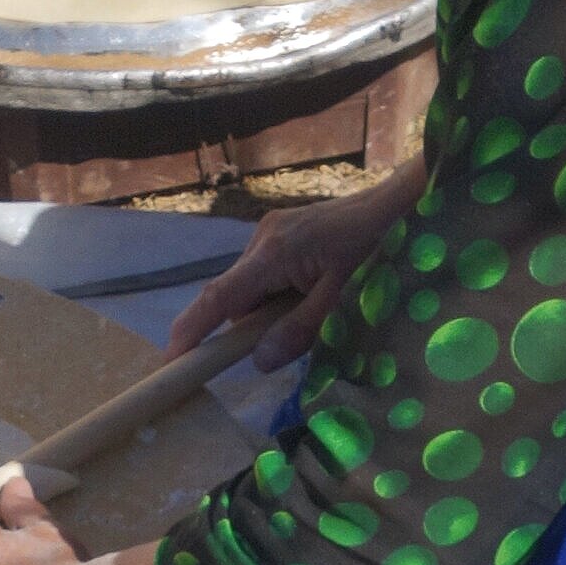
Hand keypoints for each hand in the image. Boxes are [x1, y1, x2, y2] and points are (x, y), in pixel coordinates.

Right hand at [166, 158, 428, 365]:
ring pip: (250, 288)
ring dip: (269, 307)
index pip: (219, 297)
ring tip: (313, 303)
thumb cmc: (372, 248)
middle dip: (252, 323)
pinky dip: (277, 292)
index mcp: (273, 253)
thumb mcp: (339, 298)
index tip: (172, 359)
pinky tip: (310, 288)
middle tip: (294, 331)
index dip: (192, 329)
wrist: (393, 203)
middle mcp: (261, 239)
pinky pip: (264, 274)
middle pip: (235, 296)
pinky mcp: (280, 232)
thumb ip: (298, 330)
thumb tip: (259, 361)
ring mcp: (269, 232)